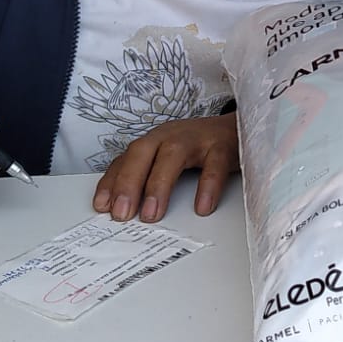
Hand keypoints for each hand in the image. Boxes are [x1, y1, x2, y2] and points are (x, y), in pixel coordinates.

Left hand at [92, 113, 238, 223]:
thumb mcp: (170, 158)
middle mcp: (171, 136)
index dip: (111, 181)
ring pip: (173, 156)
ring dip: (159, 185)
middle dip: (128, 182)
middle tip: (121, 213)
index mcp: (155, 140)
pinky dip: (207, 186)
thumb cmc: (200, 147)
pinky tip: (202, 207)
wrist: (241, 127)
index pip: (126, 158)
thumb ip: (149, 177)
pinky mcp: (224, 145)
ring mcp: (197, 138)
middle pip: (142, 153)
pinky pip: (214, 165)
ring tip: (151, 214)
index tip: (101, 206)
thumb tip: (124, 208)